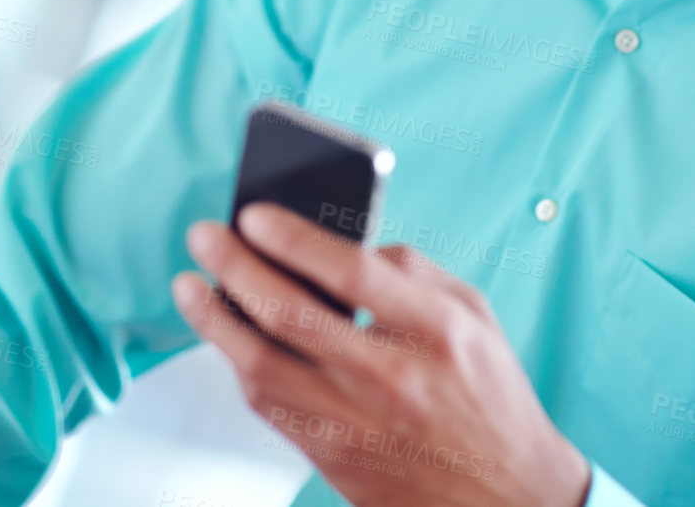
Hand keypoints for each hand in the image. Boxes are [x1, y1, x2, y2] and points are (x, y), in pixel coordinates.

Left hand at [173, 203, 589, 506]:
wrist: (505, 496)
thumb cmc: (489, 396)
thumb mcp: (475, 316)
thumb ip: (414, 272)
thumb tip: (345, 244)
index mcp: (437, 332)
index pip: (353, 273)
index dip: (295, 238)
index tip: (255, 215)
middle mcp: (393, 379)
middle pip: (293, 314)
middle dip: (236, 267)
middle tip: (205, 237)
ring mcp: (358, 424)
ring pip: (263, 367)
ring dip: (215, 320)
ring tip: (189, 285)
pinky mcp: (333, 456)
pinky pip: (268, 406)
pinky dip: (236, 366)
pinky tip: (222, 337)